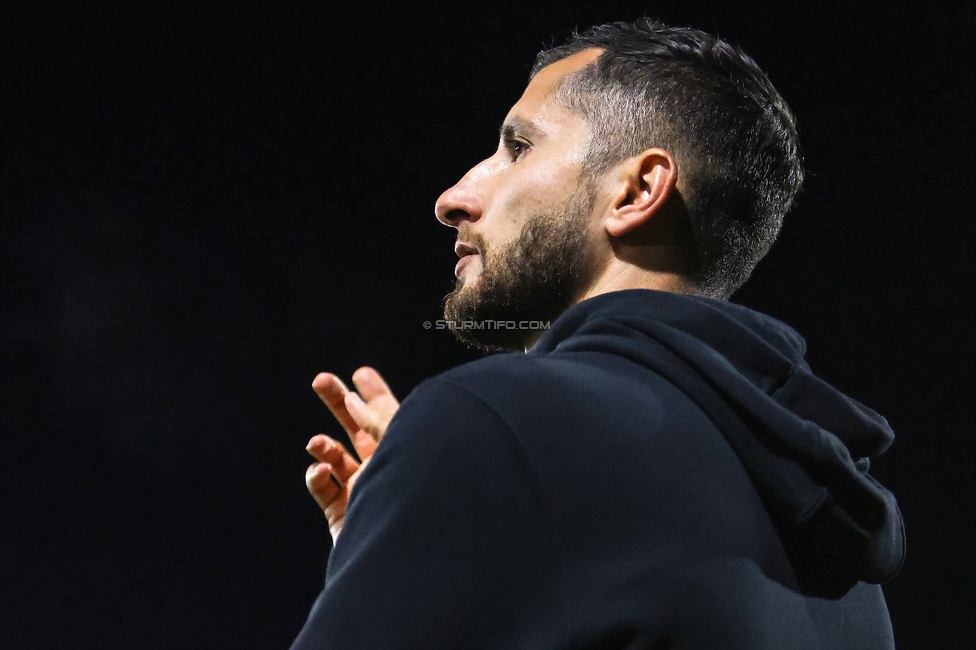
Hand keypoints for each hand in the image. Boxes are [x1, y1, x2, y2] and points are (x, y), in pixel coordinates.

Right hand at [305, 367, 398, 542]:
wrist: (408, 557)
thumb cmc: (416, 494)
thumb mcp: (403, 444)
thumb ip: (380, 418)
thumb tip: (356, 393)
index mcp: (410, 451)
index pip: (391, 416)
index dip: (375, 394)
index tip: (360, 373)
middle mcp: (389, 470)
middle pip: (360, 430)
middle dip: (341, 404)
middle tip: (320, 379)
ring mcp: (367, 494)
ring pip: (338, 460)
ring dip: (324, 447)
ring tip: (315, 443)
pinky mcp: (346, 518)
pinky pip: (326, 491)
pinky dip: (318, 478)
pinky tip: (320, 473)